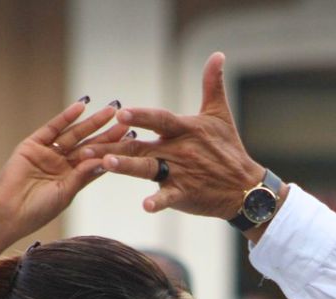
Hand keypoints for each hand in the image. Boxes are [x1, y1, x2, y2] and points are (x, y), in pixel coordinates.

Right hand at [0, 99, 123, 242]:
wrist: (8, 213)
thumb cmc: (37, 211)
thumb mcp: (66, 193)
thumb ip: (83, 175)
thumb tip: (105, 160)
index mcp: (73, 178)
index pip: (98, 160)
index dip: (114, 150)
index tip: (132, 139)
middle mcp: (63, 164)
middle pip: (89, 144)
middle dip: (107, 132)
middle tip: (126, 119)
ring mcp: (48, 153)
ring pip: (74, 134)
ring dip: (91, 122)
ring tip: (110, 110)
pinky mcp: (33, 145)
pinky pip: (52, 128)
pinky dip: (66, 117)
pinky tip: (81, 106)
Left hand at [81, 52, 266, 219]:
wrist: (246, 187)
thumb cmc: (230, 149)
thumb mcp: (220, 114)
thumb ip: (212, 84)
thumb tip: (217, 55)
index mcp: (185, 129)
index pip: (159, 119)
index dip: (140, 117)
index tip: (120, 113)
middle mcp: (179, 150)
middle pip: (142, 145)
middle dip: (115, 145)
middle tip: (89, 144)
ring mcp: (180, 173)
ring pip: (148, 168)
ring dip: (126, 167)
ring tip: (105, 164)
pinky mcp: (184, 194)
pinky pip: (168, 197)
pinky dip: (158, 202)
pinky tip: (145, 206)